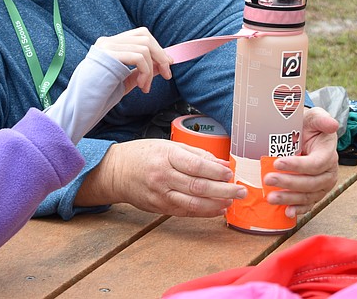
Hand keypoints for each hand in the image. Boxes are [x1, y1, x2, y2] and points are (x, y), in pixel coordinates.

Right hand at [45, 27, 172, 143]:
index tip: (167, 65)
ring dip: (151, 70)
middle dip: (161, 56)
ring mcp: (107, 47)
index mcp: (110, 45)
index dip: (158, 48)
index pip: (140, 35)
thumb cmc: (98, 97)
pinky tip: (141, 86)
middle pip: (145, 36)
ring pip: (144, 47)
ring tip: (145, 87)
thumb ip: (140, 71)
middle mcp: (108, 41)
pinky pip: (139, 57)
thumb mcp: (124, 81)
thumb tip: (162, 64)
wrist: (80, 106)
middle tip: (166, 75)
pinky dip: (146, 73)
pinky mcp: (108, 55)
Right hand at [76, 138, 246, 216]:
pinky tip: (217, 209)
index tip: (230, 174)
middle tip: (241, 191)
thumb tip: (222, 165)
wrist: (116, 171)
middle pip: (198, 186)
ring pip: (193, 202)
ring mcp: (160, 194)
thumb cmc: (142, 154)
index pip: (196, 165)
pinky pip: (185, 211)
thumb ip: (196, 154)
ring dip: (216, 204)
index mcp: (165, 155)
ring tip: (231, 201)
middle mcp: (162, 176)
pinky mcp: (159, 207)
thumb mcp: (167, 145)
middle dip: (223, 190)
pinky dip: (203, 212)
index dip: (216, 172)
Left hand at [262, 106, 339, 217]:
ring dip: (290, 199)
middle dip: (289, 183)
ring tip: (271, 198)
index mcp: (328, 153)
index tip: (277, 163)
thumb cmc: (306, 125)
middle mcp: (328, 172)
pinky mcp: (314, 192)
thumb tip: (332, 124)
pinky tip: (287, 213)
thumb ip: (321, 118)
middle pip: (311, 182)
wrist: (303, 134)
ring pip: (309, 195)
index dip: (297, 165)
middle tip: (268, 179)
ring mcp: (322, 185)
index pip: (316, 164)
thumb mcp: (312, 117)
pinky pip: (309, 204)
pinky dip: (299, 209)